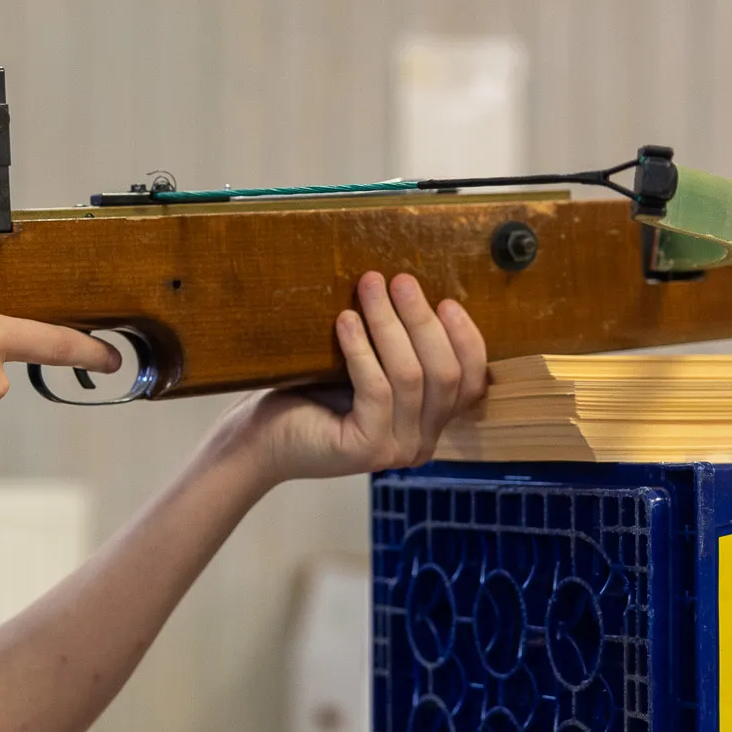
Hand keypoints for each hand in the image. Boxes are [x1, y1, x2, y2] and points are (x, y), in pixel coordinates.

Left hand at [209, 271, 487, 486]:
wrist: (261, 438)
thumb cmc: (310, 396)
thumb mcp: (365, 368)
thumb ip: (397, 349)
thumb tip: (411, 291)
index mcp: (430, 424)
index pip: (470, 381)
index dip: (465, 338)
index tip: (446, 300)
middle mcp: (422, 444)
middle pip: (444, 373)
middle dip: (422, 319)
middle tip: (400, 280)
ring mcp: (397, 450)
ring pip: (410, 377)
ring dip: (389, 324)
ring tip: (369, 288)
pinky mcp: (366, 449)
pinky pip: (375, 389)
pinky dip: (361, 349)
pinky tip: (345, 320)